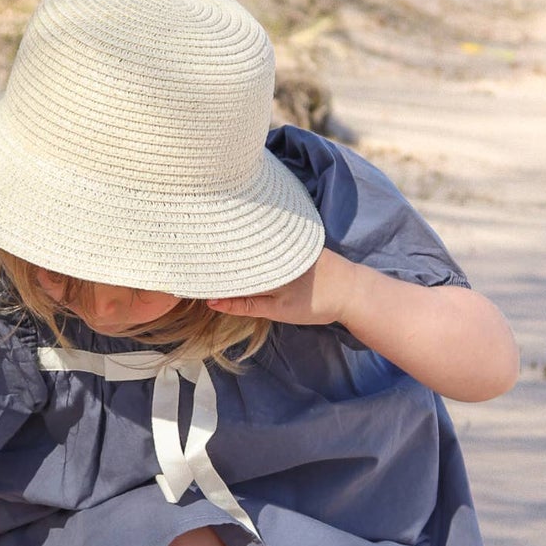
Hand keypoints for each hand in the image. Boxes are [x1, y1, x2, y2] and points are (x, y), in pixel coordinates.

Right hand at [207, 249, 360, 327]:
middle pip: (237, 245)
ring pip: (250, 239)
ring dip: (234, 244)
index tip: (193, 267)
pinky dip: (251, 241)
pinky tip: (239, 242)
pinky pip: (265, 236)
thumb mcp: (277, 310)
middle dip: (218, 250)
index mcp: (267, 261)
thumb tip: (212, 302)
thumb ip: (244, 305)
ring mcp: (284, 237)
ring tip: (213, 249)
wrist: (353, 291)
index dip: (212, 263)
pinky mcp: (293, 235)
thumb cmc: (315, 303)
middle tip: (196, 255)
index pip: (231, 259)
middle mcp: (273, 244)